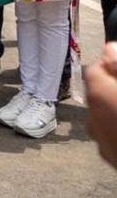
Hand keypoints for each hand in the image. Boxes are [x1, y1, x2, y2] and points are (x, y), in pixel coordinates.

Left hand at [87, 43, 116, 167]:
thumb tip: (109, 48)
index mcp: (99, 95)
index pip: (94, 69)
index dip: (110, 66)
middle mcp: (93, 119)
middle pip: (98, 94)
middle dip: (112, 88)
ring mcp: (102, 142)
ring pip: (103, 117)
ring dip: (115, 108)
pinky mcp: (111, 158)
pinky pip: (111, 136)